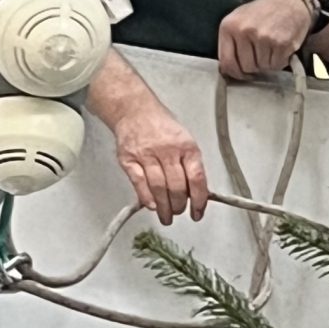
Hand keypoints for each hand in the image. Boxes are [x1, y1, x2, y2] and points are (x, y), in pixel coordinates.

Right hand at [111, 97, 207, 224]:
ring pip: (159, 188)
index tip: (198, 212)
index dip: (199, 200)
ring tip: (166, 216)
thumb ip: (190, 165)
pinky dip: (146, 198)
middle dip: (180, 205)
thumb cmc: (162, 127)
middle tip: (179, 212)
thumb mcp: (185, 141)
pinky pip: (139, 184)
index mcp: (187, 146)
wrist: (135, 111)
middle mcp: (168, 150)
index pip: (197, 178)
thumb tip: (198, 192)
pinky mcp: (129, 160)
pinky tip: (152, 206)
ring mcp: (147, 155)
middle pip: (177, 187)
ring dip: (164, 207)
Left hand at [218, 0, 316, 82]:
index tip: (241, 74)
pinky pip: (277, 65)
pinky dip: (280, 61)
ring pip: (262, 67)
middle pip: (246, 67)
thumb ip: (230, 41)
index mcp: (229, 26)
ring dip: (268, 63)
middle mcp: (245, 31)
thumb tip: (226, 69)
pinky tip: (280, 49)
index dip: (235, 73)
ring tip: (271, 48)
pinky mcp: (281, 43)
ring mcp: (263, 37)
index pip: (227, 62)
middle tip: (261, 55)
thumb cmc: (264, 11)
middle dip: (254, 66)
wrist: (292, 2)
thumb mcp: (240, 18)